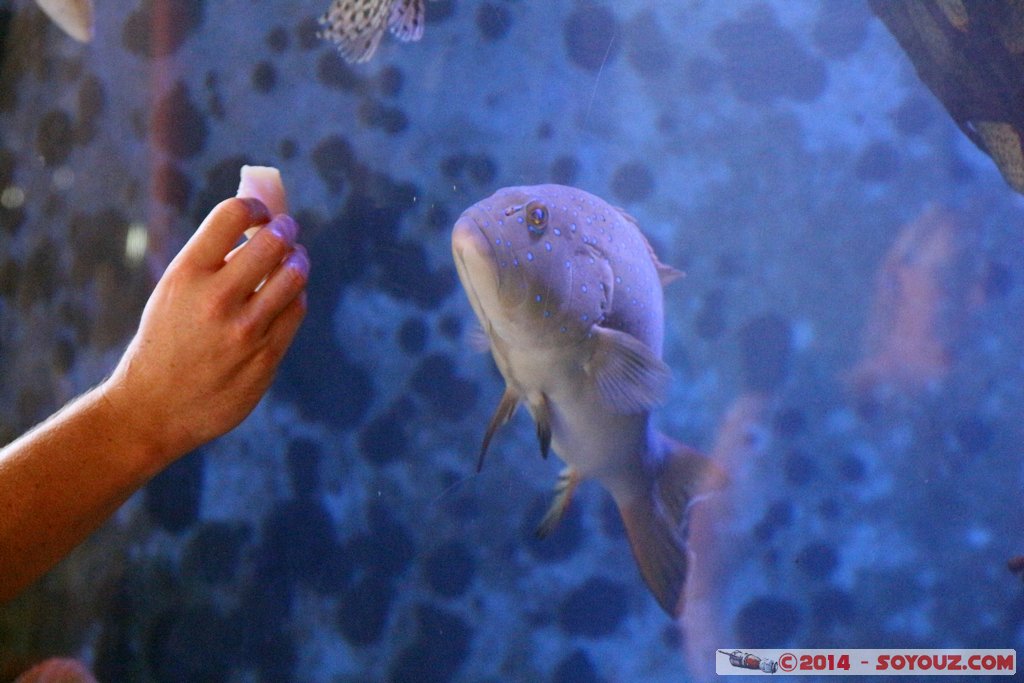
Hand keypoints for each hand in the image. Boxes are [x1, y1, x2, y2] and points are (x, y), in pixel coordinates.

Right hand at [101, 197, 308, 459]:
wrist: (153, 409)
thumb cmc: (165, 341)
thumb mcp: (173, 292)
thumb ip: (212, 260)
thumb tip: (258, 221)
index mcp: (186, 274)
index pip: (233, 214)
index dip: (255, 206)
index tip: (260, 211)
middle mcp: (217, 299)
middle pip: (273, 242)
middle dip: (285, 229)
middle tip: (286, 230)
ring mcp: (245, 331)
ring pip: (294, 276)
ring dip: (298, 260)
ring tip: (294, 259)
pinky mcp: (266, 357)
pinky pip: (296, 310)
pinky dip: (296, 296)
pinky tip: (287, 296)